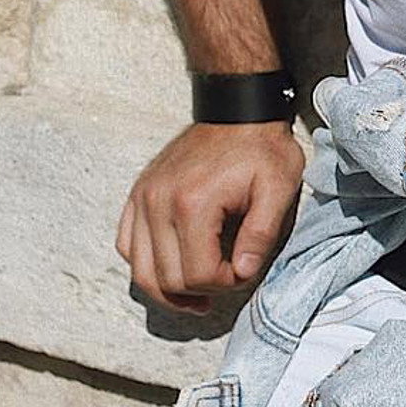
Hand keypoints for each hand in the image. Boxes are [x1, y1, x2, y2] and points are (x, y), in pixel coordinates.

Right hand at [116, 120, 305, 314]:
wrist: (236, 110)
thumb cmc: (260, 148)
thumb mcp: (278, 188)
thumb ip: (262, 234)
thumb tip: (243, 272)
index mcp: (193, 202)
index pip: (198, 275)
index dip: (225, 284)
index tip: (244, 270)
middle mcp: (158, 202)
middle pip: (166, 279)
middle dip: (200, 290)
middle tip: (227, 278)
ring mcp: (143, 198)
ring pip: (140, 270)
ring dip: (168, 291)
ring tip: (197, 296)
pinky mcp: (138, 194)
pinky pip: (126, 245)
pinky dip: (146, 265)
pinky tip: (171, 268)